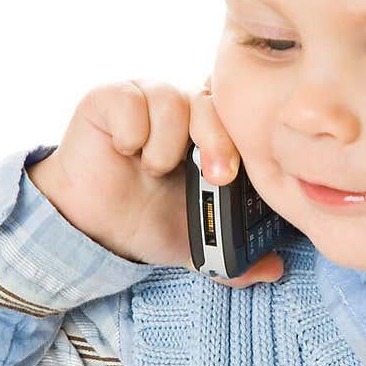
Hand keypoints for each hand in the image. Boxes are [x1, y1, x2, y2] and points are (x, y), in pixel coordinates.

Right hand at [25, 77, 283, 288]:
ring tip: (152, 170)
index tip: (239, 176)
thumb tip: (274, 268)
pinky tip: (125, 152)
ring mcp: (146, 97)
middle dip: (217, 140)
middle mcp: (181, 107)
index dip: (243, 137)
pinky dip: (132, 133)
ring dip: (166, 145)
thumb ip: (236, 257)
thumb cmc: (143, 220)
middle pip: (211, 100)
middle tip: (216, 176)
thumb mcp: (197, 243)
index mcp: (207, 132)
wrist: (90, 227)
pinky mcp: (111, 96)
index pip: (235, 113)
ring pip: (173, 100)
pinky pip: (133, 101)